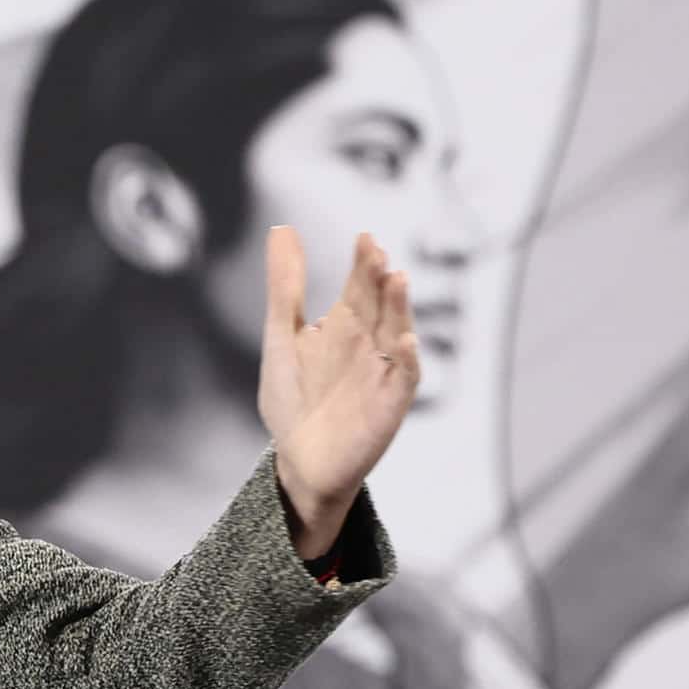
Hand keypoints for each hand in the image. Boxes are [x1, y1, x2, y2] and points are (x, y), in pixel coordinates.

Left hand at [259, 227, 420, 557]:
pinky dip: (405, 359)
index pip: (359, 285)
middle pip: (379, 304)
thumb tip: (282, 227)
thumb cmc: (293, 399)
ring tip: (396, 279)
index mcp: (345, 325)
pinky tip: (402, 339)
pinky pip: (404, 378)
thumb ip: (285, 285)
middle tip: (377, 252)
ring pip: (396, 333)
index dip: (362, 262)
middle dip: (378, 278)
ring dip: (399, 308)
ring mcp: (382, 372)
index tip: (364, 237)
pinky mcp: (389, 405)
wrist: (298, 461)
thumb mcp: (282, 336)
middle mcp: (369, 343)